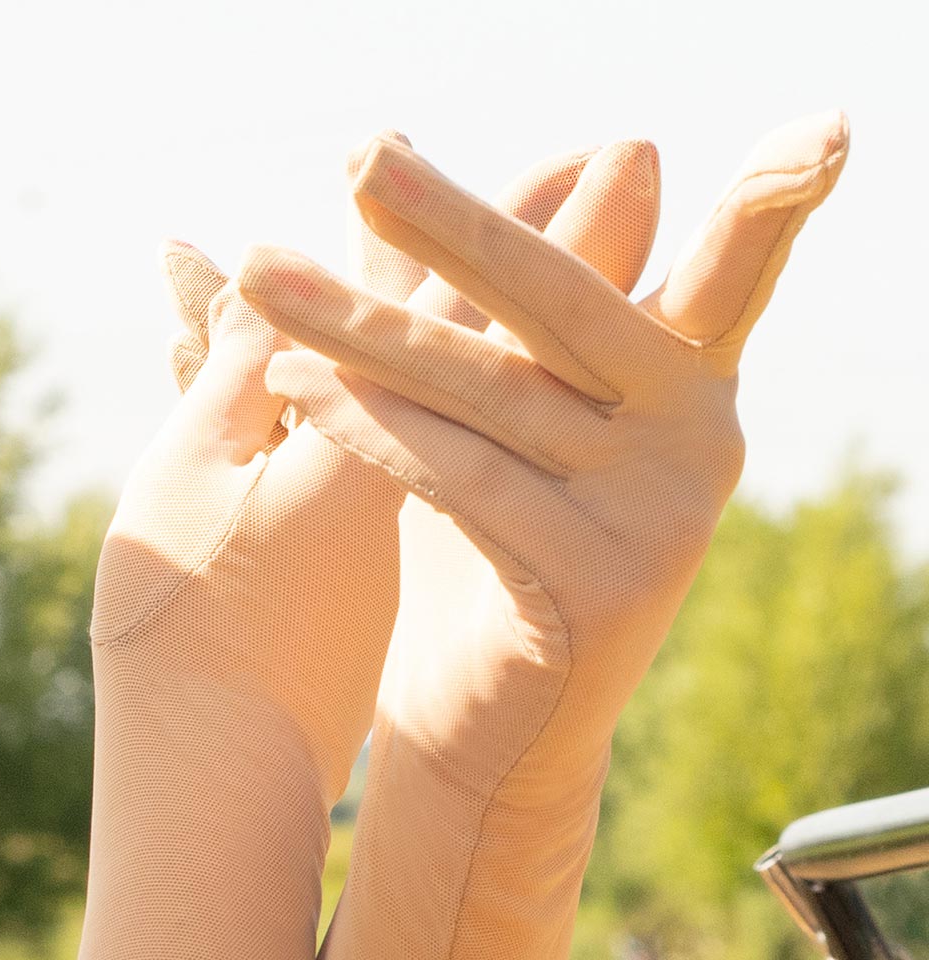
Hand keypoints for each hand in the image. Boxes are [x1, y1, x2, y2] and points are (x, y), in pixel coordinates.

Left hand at [238, 112, 848, 811]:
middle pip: (570, 303)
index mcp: (690, 383)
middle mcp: (700, 436)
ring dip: (366, 335)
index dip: (770, 196)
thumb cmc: (480, 557)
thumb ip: (461, 294)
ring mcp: (663, 513)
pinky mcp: (606, 583)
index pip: (725, 265)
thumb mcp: (484, 413)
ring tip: (269, 280)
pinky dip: (374, 430)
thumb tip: (391, 146)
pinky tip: (298, 388)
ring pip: (496, 393)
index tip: (796, 125)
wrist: (490, 729)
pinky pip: (467, 478)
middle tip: (362, 158)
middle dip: (455, 227)